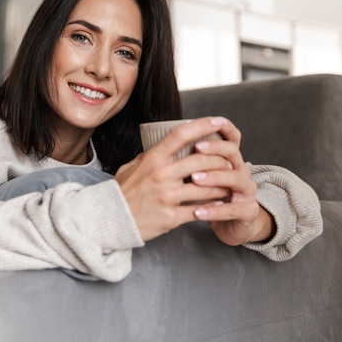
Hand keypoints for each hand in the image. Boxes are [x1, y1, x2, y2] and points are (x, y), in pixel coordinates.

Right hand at [115, 117, 237, 241]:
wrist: (110, 220)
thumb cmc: (121, 192)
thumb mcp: (130, 167)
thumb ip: (148, 156)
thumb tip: (161, 146)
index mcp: (152, 159)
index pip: (181, 135)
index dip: (203, 125)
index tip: (219, 121)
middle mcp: (160, 175)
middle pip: (202, 160)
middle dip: (222, 160)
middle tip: (231, 161)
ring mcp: (166, 197)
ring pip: (206, 187)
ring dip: (222, 185)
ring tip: (229, 184)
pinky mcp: (170, 217)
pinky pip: (199, 211)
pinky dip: (213, 207)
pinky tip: (220, 204)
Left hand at [187, 118, 273, 244]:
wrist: (230, 225)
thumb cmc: (208, 197)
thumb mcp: (196, 177)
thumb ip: (184, 161)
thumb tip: (157, 145)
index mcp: (228, 159)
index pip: (230, 137)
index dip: (222, 129)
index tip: (206, 124)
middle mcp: (241, 170)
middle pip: (233, 153)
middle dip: (214, 150)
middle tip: (196, 150)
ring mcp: (247, 190)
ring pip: (236, 178)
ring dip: (214, 177)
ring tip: (194, 179)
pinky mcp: (248, 210)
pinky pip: (233, 209)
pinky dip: (215, 209)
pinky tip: (198, 211)